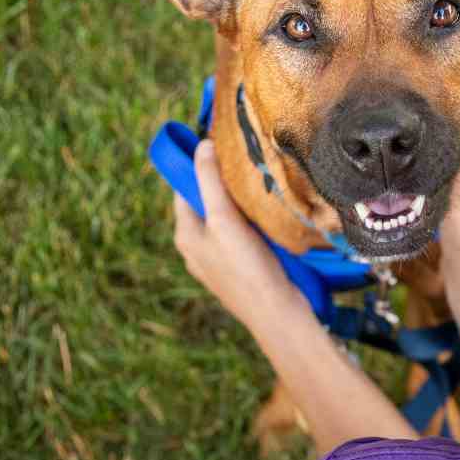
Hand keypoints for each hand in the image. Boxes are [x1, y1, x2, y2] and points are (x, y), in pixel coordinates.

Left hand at [172, 140, 307, 329]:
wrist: (275, 313)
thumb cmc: (246, 267)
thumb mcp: (223, 218)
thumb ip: (210, 181)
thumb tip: (201, 146)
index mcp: (185, 236)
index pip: (183, 190)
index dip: (199, 168)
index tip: (220, 151)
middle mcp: (195, 250)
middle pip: (204, 205)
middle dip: (221, 187)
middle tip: (244, 170)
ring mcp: (216, 263)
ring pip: (222, 223)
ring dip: (236, 207)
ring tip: (256, 193)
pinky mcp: (237, 271)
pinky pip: (237, 239)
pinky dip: (248, 226)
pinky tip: (265, 222)